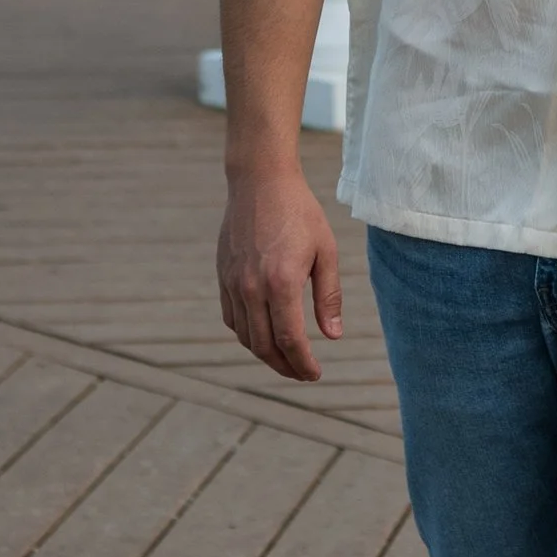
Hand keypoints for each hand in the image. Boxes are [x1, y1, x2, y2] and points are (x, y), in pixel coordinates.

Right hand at [218, 160, 344, 381]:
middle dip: (285, 367)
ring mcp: (234, 283)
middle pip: (265, 346)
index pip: (291, 340)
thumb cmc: (300, 213)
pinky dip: (247, 335)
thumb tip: (333, 336)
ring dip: (265, 355)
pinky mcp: (223, 276)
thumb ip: (328, 296)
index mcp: (282, 283)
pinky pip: (231, 318)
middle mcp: (252, 288)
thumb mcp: (325, 251)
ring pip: (245, 336)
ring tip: (286, 359)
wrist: (260, 181)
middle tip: (302, 373)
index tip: (315, 374)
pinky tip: (263, 335)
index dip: (303, 364)